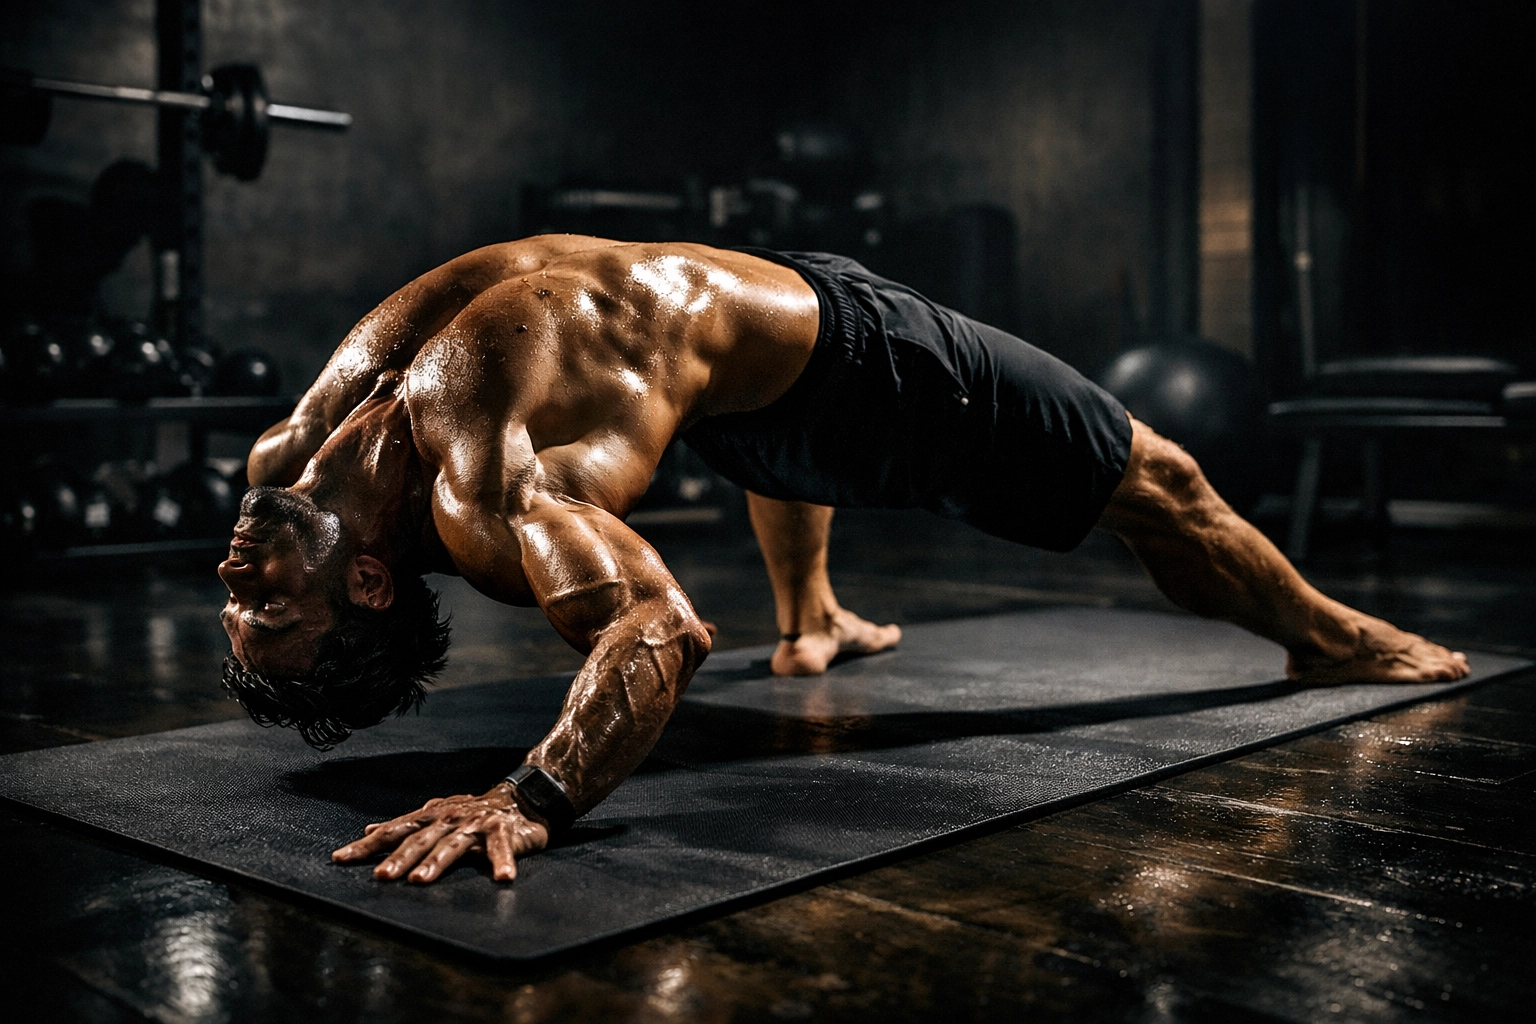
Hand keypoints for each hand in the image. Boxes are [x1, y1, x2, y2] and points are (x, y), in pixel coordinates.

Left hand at [331, 783, 548, 883]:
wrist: (522, 799)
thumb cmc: (474, 812)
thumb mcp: (437, 814)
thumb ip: (407, 824)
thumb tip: (371, 829)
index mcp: (431, 816)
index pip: (394, 831)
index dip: (367, 845)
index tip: (340, 859)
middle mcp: (449, 818)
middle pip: (419, 839)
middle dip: (398, 858)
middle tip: (381, 876)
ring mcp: (475, 823)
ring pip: (452, 845)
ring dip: (435, 863)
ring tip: (420, 880)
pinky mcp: (502, 830)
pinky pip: (500, 848)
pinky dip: (502, 862)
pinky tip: (503, 878)